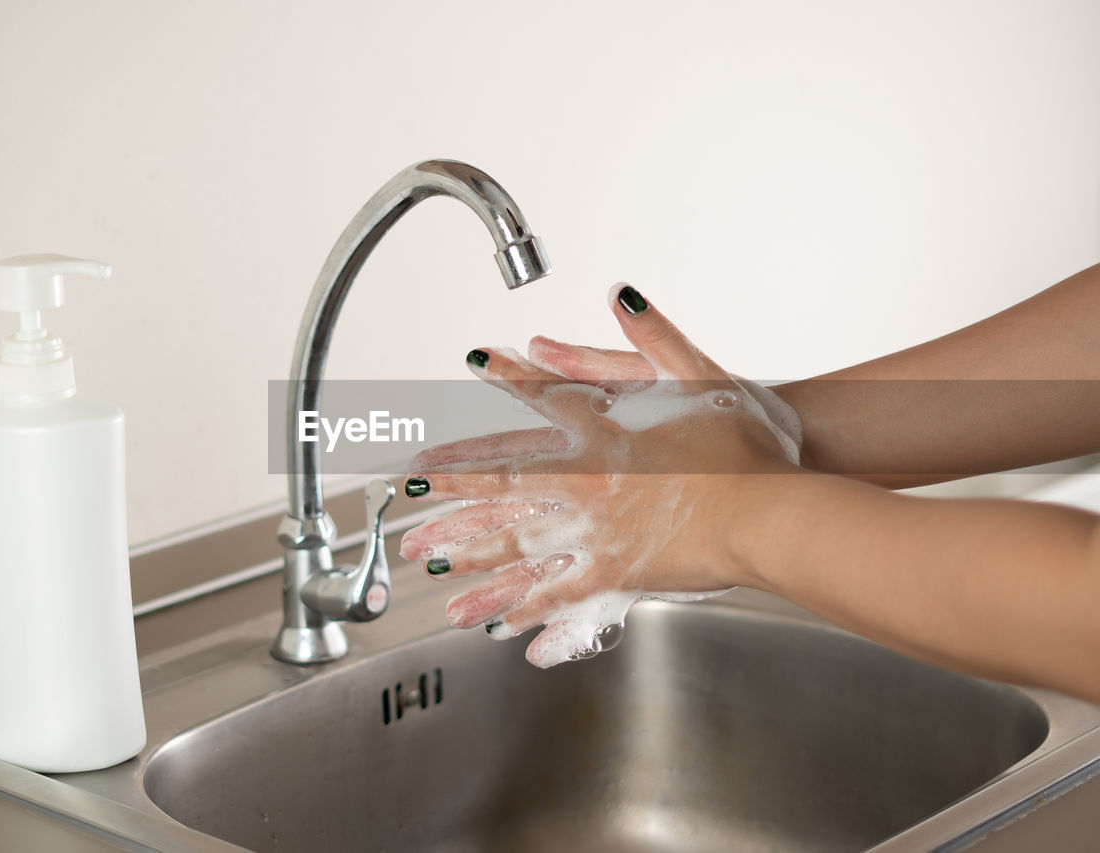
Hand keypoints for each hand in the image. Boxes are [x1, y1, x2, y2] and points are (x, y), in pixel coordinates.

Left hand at [400, 284, 802, 666]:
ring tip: (429, 563)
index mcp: (604, 428)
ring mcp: (593, 529)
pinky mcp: (614, 572)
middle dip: (452, 488)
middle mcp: (585, 478)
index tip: (470, 366)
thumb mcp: (702, 375)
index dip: (503, 379)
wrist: (768, 512)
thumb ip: (653, 334)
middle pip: (503, 480)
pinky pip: (558, 593)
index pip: (541, 396)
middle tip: (410, 493)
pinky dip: (524, 607)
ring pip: (515, 544)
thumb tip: (618, 294)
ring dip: (469, 552)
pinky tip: (496, 622)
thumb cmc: (743, 446)